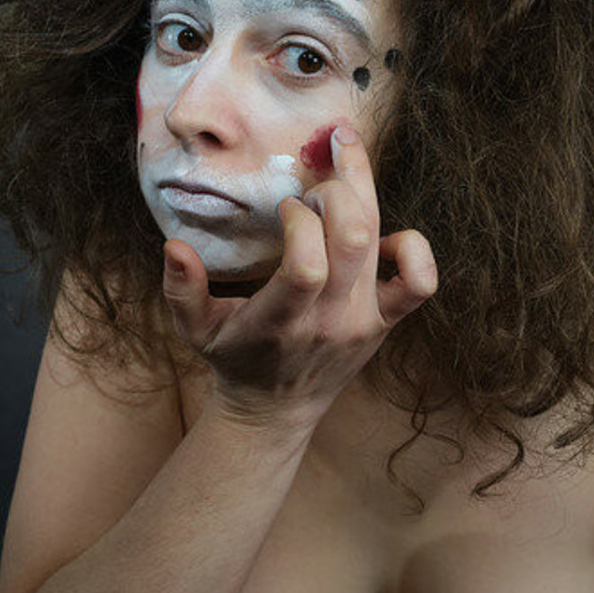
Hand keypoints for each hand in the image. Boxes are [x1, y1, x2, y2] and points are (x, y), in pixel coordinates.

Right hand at [161, 125, 436, 426]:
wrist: (277, 409)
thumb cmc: (235, 357)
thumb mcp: (195, 329)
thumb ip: (180, 289)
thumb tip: (173, 246)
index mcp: (281, 320)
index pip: (306, 265)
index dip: (300, 221)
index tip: (284, 207)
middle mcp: (329, 319)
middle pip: (354, 238)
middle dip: (335, 193)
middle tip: (314, 189)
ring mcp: (363, 320)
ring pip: (383, 243)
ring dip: (365, 198)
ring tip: (342, 182)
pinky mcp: (387, 321)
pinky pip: (421, 281)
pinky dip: (412, 247)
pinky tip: (384, 234)